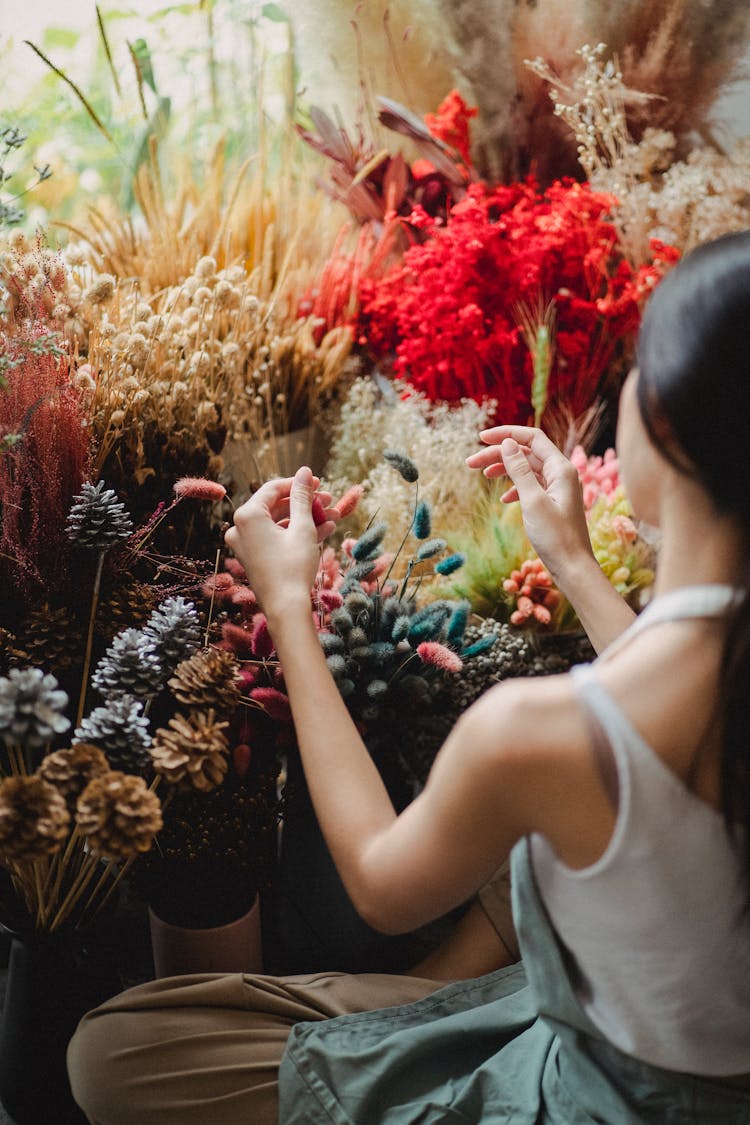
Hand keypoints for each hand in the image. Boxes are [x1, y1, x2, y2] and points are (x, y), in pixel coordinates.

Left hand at [224, 467, 338, 623]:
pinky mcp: (254, 557)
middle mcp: (240, 528)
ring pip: (280, 523)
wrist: (285, 608)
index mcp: (247, 515)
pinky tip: (324, 531)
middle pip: (277, 506)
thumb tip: (305, 471)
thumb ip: (302, 496)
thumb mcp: (302, 527)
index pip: (273, 489)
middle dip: (306, 504)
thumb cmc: (293, 566)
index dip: (298, 484)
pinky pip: (276, 538)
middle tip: (329, 501)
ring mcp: (246, 544)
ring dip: (307, 519)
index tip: (319, 483)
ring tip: (333, 517)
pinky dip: (297, 534)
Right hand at [465, 425, 593, 585]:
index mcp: (561, 468)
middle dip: (499, 454)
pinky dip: (515, 487)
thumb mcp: (532, 501)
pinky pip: (531, 485)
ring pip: (527, 469)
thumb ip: (519, 470)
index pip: (532, 438)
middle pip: (526, 453)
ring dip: (504, 469)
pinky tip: (504, 498)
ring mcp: (558, 488)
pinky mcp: (553, 502)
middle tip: (471, 462)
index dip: (506, 434)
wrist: (572, 567)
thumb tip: (507, 444)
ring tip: (483, 475)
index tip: (481, 438)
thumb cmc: (555, 537)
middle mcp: (561, 473)